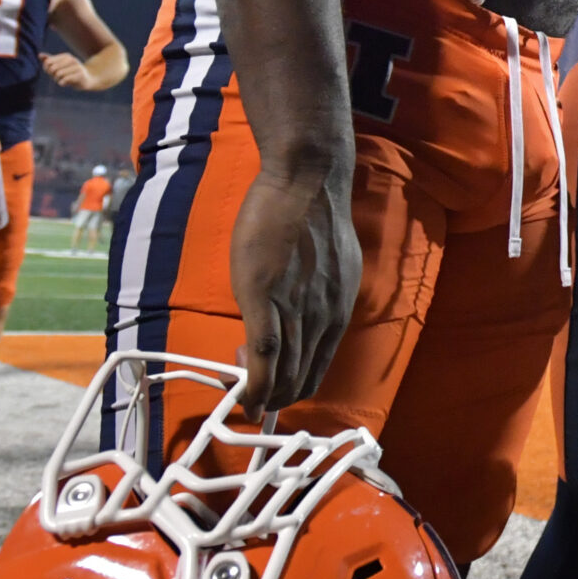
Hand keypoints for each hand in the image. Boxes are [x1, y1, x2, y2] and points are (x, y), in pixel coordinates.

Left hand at [42, 52, 101, 90]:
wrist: (89, 79)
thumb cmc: (71, 72)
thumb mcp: (60, 66)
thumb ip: (49, 60)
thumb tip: (39, 55)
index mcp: (66, 56)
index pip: (48, 62)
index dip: (46, 69)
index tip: (52, 72)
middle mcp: (72, 60)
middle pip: (52, 69)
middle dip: (52, 75)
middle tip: (58, 77)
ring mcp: (77, 67)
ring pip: (58, 74)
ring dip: (57, 80)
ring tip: (62, 80)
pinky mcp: (80, 75)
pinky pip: (64, 80)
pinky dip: (62, 83)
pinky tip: (66, 83)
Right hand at [225, 154, 358, 417]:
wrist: (307, 182)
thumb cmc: (314, 217)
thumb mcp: (333, 268)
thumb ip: (319, 297)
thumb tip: (302, 314)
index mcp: (338, 312)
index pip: (318, 370)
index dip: (293, 387)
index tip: (272, 387)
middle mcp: (322, 318)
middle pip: (301, 380)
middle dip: (274, 396)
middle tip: (250, 391)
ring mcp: (294, 310)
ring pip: (281, 373)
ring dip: (260, 393)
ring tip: (241, 395)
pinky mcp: (263, 297)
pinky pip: (261, 353)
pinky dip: (250, 381)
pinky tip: (240, 393)